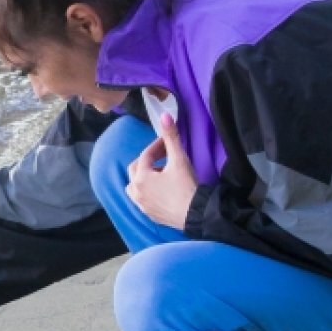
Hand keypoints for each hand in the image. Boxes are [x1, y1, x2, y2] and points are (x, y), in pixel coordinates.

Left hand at [126, 113, 197, 229]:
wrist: (195, 214)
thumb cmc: (186, 186)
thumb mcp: (179, 160)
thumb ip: (171, 137)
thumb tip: (164, 115)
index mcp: (140, 177)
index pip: (145, 155)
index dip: (156, 146)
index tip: (167, 141)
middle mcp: (136, 191)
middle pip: (136, 170)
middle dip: (148, 160)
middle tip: (163, 156)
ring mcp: (141, 205)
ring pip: (135, 186)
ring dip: (145, 177)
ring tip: (161, 173)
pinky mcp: (149, 214)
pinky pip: (143, 198)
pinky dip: (148, 190)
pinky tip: (162, 189)